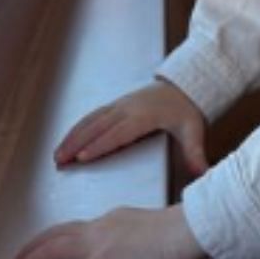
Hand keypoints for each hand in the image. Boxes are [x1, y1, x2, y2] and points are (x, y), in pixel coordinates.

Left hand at [7, 204, 206, 258]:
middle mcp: (102, 226)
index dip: (57, 239)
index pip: (77, 229)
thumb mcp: (164, 242)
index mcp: (115, 220)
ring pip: (52, 250)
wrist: (194, 229)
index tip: (47, 247)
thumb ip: (157, 251)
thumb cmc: (189, 236)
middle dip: (32, 248)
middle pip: (56, 234)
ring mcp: (101, 242)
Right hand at [53, 78, 207, 173]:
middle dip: (76, 143)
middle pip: (96, 127)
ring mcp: (118, 105)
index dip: (99, 145)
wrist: (183, 86)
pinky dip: (77, 128)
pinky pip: (91, 116)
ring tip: (57, 154)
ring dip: (72, 137)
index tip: (82, 157)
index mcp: (143, 116)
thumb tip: (202, 173)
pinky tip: (66, 140)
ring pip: (89, 121)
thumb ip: (195, 152)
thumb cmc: (186, 110)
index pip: (117, 133)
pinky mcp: (114, 105)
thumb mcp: (194, 130)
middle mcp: (126, 109)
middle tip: (60, 160)